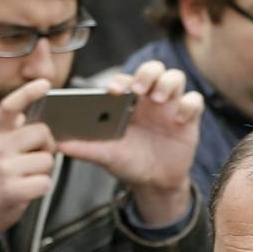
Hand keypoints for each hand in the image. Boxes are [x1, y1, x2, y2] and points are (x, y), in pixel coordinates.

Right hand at [0, 77, 57, 251]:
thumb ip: (6, 132)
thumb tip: (24, 112)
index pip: (8, 107)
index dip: (28, 93)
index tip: (45, 84)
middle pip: (42, 133)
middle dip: (46, 147)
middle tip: (33, 160)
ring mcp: (4, 168)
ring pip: (47, 160)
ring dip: (43, 171)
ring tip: (24, 179)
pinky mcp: (13, 189)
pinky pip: (45, 182)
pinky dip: (41, 189)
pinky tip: (26, 192)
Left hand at [56, 59, 203, 226]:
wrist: (155, 183)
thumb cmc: (129, 163)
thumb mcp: (107, 155)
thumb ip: (85, 149)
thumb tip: (58, 144)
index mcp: (128, 102)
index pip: (125, 79)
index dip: (121, 80)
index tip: (115, 91)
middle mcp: (149, 98)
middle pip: (153, 68)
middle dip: (147, 73)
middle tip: (140, 89)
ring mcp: (171, 106)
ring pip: (175, 77)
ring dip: (167, 83)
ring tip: (158, 100)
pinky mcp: (189, 118)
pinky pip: (195, 101)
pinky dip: (189, 105)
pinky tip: (180, 119)